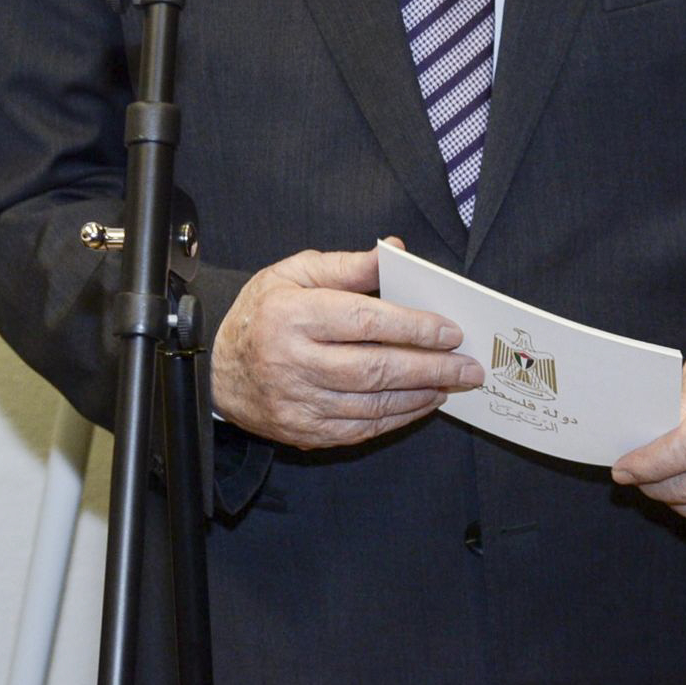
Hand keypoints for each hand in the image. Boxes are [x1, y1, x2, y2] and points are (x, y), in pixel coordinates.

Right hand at [209, 245, 481, 450]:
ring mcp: (297, 402)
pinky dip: (398, 417)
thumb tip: (396, 253)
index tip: (450, 330)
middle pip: (375, 369)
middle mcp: (292, 362)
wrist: (217, 371)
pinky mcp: (304, 431)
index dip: (413, 327)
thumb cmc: (261, 315)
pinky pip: (362, 428)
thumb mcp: (293, 274)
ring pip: (373, 403)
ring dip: (421, 395)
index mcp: (290, 316)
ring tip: (452, 383)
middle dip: (431, 368)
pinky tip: (420, 403)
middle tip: (468, 366)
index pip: (364, 322)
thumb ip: (347, 266)